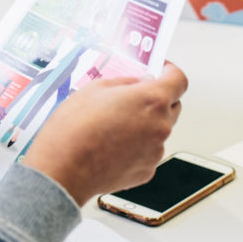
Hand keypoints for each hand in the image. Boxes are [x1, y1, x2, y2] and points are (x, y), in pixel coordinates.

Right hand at [22, 62, 187, 205]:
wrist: (63, 169)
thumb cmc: (74, 129)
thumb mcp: (95, 88)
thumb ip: (124, 83)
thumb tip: (136, 84)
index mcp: (151, 100)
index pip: (179, 80)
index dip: (170, 72)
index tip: (161, 70)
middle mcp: (160, 126)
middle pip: (172, 106)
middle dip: (157, 99)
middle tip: (132, 97)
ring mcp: (156, 151)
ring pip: (158, 130)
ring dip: (145, 124)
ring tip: (113, 125)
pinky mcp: (147, 171)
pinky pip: (148, 151)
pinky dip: (136, 146)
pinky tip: (112, 144)